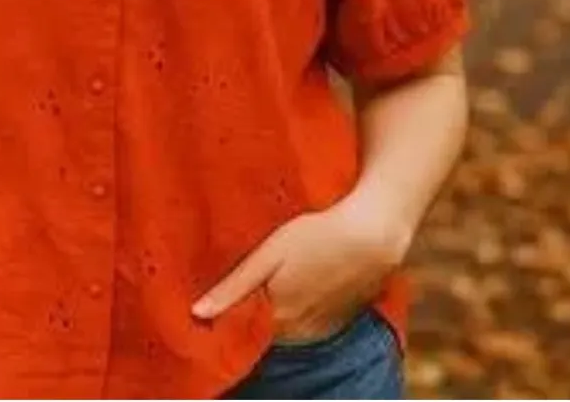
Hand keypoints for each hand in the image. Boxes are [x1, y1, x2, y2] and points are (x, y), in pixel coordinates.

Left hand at [191, 192, 408, 340]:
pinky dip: (296, 312)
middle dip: (247, 315)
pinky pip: (305, 325)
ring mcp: (319, 329)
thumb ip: (234, 287)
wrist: (371, 237)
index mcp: (275, 316)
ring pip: (283, 330)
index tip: (208, 304)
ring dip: (273, 314)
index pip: (238, 331)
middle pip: (260, 331)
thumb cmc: (316, 236)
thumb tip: (197, 313)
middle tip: (242, 284)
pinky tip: (298, 285)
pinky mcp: (336, 322)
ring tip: (274, 281)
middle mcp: (296, 332)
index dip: (223, 317)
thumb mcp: (269, 254)